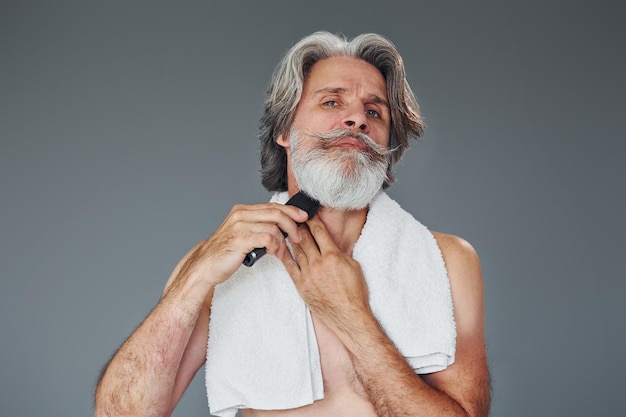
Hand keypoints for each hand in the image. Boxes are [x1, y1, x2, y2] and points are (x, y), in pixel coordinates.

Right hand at [169, 202, 308, 301]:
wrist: (206, 265)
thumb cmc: (226, 252)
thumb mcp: (244, 233)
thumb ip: (260, 226)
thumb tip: (284, 224)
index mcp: (242, 211)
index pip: (272, 206)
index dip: (291, 211)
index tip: (303, 217)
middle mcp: (240, 215)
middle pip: (276, 213)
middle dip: (292, 225)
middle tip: (298, 237)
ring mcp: (239, 226)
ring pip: (273, 227)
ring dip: (282, 241)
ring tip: (280, 251)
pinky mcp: (240, 240)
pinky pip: (267, 238)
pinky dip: (274, 246)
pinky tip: (272, 252)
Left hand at [282, 216, 371, 332]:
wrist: (349, 316)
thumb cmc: (355, 293)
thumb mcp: (353, 266)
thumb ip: (339, 252)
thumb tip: (330, 243)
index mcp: (333, 256)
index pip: (319, 232)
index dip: (313, 221)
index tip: (309, 215)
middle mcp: (319, 263)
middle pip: (305, 238)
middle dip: (299, 226)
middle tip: (295, 218)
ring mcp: (308, 275)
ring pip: (296, 250)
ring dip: (292, 238)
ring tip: (288, 230)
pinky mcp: (301, 285)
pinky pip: (290, 266)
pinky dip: (285, 255)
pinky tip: (281, 247)